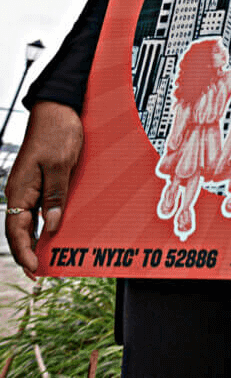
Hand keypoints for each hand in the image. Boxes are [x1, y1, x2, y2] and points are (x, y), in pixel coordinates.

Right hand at [4, 102, 83, 277]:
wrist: (59, 108)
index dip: (24, 252)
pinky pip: (38, 205)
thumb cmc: (59, 132)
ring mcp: (29, 185)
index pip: (16, 230)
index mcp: (20, 190)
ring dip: (34, 238)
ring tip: (44, 257)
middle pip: (19, 228)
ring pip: (27, 218)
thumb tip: (52, 225)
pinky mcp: (40, 178)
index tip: (34, 269)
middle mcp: (20, 190)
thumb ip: (56, 196)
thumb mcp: (62, 164)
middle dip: (27, 251)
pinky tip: (52, 230)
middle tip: (38, 273)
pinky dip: (42, 221)